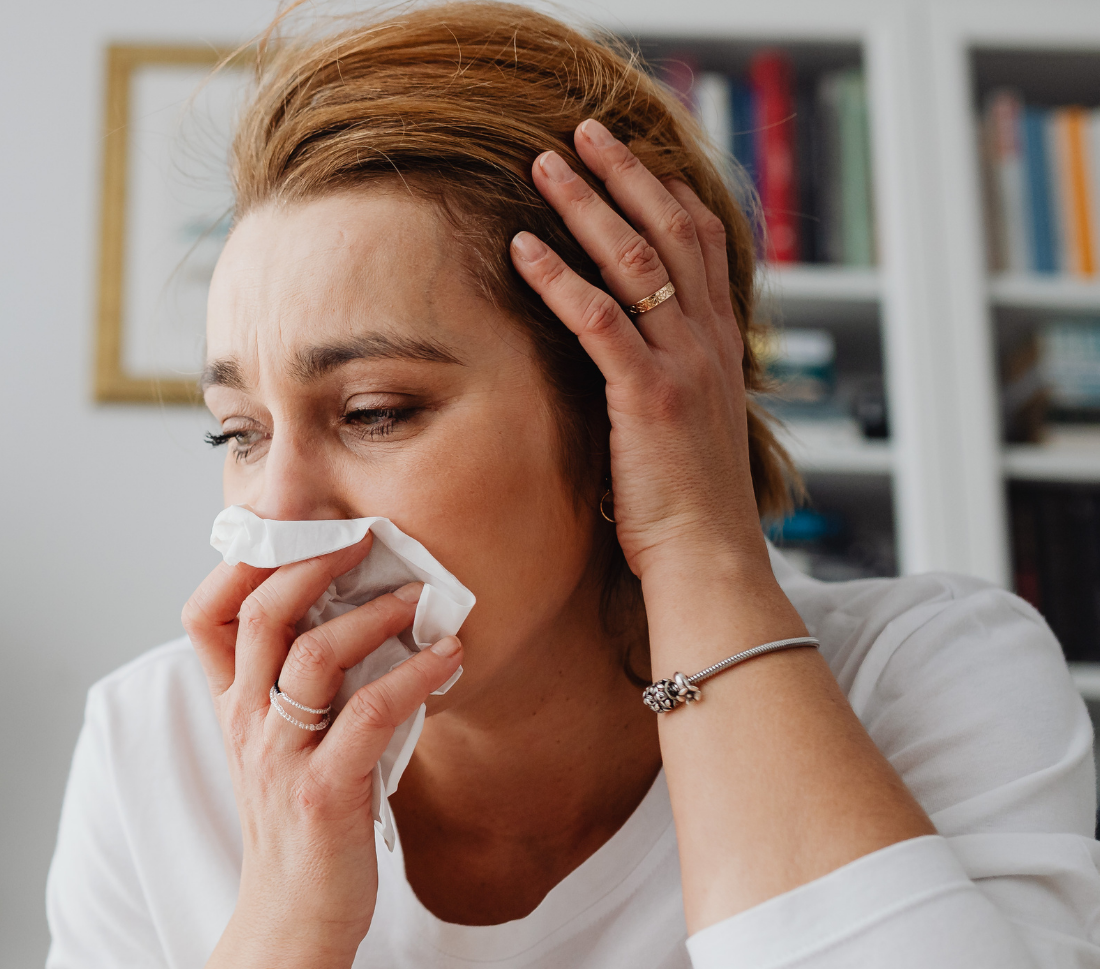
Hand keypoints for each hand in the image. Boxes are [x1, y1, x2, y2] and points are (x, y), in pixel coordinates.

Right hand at [181, 538, 464, 941]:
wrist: (294, 921)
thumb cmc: (302, 832)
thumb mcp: (283, 749)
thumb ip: (302, 692)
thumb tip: (359, 622)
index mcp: (234, 709)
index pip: (205, 616)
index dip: (239, 564)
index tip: (296, 530)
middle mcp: (248, 724)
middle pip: (259, 614)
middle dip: (313, 562)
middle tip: (367, 538)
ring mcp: (282, 758)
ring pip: (311, 656)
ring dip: (373, 616)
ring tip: (420, 600)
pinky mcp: (325, 791)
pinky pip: (368, 715)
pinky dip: (414, 676)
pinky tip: (448, 659)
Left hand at [509, 118, 768, 582]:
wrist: (709, 562)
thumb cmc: (684, 511)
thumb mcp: (680, 431)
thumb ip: (659, 385)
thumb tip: (623, 369)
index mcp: (720, 348)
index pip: (704, 246)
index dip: (668, 193)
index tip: (632, 159)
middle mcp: (709, 344)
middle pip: (671, 231)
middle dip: (624, 175)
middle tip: (583, 133)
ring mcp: (683, 366)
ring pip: (635, 260)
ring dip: (586, 205)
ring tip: (543, 165)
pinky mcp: (647, 396)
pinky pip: (598, 319)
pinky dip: (557, 277)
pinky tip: (521, 248)